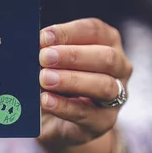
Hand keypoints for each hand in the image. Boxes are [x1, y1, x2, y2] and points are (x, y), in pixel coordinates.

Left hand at [38, 18, 132, 147]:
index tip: (44, 37)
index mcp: (107, 42)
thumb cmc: (56, 80)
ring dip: (71, 80)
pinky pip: (88, 114)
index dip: (68, 32)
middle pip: (106, 57)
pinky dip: (65, 107)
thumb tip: (33, 45)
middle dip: (73, 56)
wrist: (58, 120)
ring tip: (44, 78)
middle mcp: (119, 67)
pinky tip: (46, 100)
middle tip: (44, 57)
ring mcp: (116, 97)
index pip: (94, 30)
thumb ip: (47, 52)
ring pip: (103, 85)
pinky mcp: (104, 122)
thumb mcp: (53, 62)